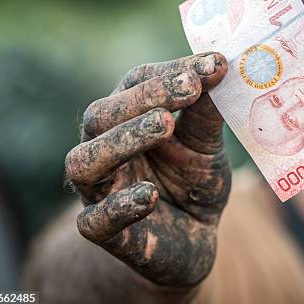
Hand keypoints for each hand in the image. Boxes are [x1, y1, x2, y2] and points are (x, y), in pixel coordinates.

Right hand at [64, 52, 229, 287]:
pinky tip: (148, 195)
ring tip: (164, 125)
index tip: (211, 65)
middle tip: (189, 88)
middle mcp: (106, 150)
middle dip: (143, 98)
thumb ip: (207, 114)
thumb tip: (217, 66)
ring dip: (123, 140)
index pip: (136, 83)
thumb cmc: (194, 183)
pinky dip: (119, 206)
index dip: (171, 71)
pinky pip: (95, 220)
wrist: (194, 239)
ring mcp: (101, 191)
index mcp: (128, 120)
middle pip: (100, 116)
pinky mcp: (105, 233)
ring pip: (85, 161)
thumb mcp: (206, 146)